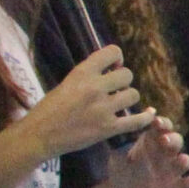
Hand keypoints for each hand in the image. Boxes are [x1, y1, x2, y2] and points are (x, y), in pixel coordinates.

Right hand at [25, 45, 149, 156]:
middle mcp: (94, 88)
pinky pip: (137, 121)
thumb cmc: (50, 109)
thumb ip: (89, 75)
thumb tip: (114, 67)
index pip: (113, 52)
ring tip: (118, 104)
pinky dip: (146, 118)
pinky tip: (150, 115)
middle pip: (127, 75)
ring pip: (133, 95)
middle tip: (114, 90)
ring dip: (128, 98)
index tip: (112, 67)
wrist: (39, 135)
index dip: (116, 59)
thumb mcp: (67, 83)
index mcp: (82, 73)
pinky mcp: (108, 128)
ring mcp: (103, 109)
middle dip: (122, 81)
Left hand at [103, 122, 188, 187]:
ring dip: (184, 160)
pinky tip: (187, 182)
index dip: (163, 123)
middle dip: (173, 139)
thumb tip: (127, 125)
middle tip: (164, 140)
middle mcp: (167, 154)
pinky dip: (188, 183)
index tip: (156, 122)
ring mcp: (173, 171)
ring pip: (185, 161)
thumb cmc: (121, 170)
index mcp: (154, 141)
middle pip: (177, 141)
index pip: (164, 127)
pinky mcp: (176, 187)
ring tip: (181, 160)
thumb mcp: (118, 155)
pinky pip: (186, 184)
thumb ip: (123, 142)